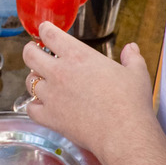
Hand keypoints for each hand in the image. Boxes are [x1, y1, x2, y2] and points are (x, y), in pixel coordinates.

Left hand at [23, 25, 155, 163]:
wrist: (124, 134)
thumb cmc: (131, 102)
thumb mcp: (136, 73)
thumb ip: (132, 58)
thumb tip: (132, 48)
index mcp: (78, 56)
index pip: (50, 34)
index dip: (45, 30)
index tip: (45, 30)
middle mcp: (60, 72)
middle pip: (29, 55)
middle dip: (29, 51)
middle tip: (33, 52)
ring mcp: (52, 95)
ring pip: (29, 82)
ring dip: (34, 80)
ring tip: (41, 81)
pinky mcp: (50, 117)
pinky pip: (30, 108)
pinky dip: (34, 107)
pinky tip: (41, 107)